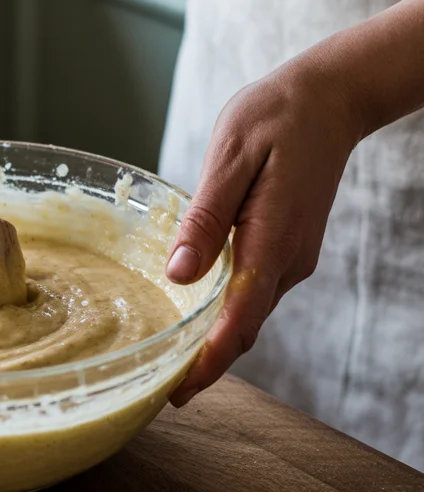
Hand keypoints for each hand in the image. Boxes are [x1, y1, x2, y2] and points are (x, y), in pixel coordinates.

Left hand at [166, 51, 364, 405]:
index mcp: (271, 239)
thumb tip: (179, 275)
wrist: (329, 99)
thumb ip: (206, 218)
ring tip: (171, 361)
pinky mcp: (286, 247)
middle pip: (245, 327)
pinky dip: (228, 314)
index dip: (208, 361)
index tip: (177, 392)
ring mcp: (292, 256)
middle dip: (207, 363)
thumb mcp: (231, 157)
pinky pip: (255, 292)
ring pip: (250, 313)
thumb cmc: (276, 117)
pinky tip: (197, 315)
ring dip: (216, 341)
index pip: (238, 319)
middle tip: (160, 390)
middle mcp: (287, 259)